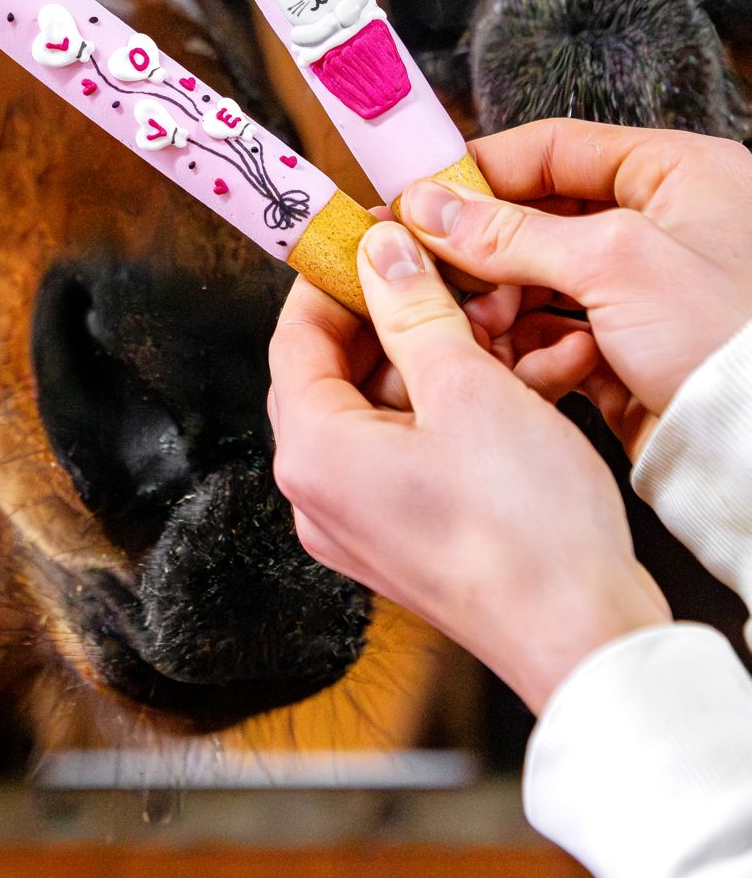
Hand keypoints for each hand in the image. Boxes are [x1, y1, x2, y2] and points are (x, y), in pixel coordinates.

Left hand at [268, 223, 670, 714]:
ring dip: (451, 354)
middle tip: (459, 275)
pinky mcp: (411, 534)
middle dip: (409, 314)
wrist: (581, 639)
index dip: (337, 278)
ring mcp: (366, 519)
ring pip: (395, 404)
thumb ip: (414, 311)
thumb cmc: (521, 528)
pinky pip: (423, 445)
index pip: (296, 337)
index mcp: (313, 452)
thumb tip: (379, 254)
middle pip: (346, 370)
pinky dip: (467, 405)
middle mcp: (322, 492)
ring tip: (513, 320)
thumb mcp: (466, 390)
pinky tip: (535, 371)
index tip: (375, 238)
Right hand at [401, 122, 751, 459]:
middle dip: (484, 248)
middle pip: (539, 217)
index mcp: (677, 174)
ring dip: (499, 300)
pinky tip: (511, 356)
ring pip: (539, 280)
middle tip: (430, 266)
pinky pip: (554, 335)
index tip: (421, 194)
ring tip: (476, 320)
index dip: (482, 170)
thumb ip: (512, 232)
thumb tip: (431, 207)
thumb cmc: (729, 338)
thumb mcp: (615, 262)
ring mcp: (644, 292)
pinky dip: (525, 345)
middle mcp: (662, 226)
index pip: (555, 149)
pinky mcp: (628, 351)